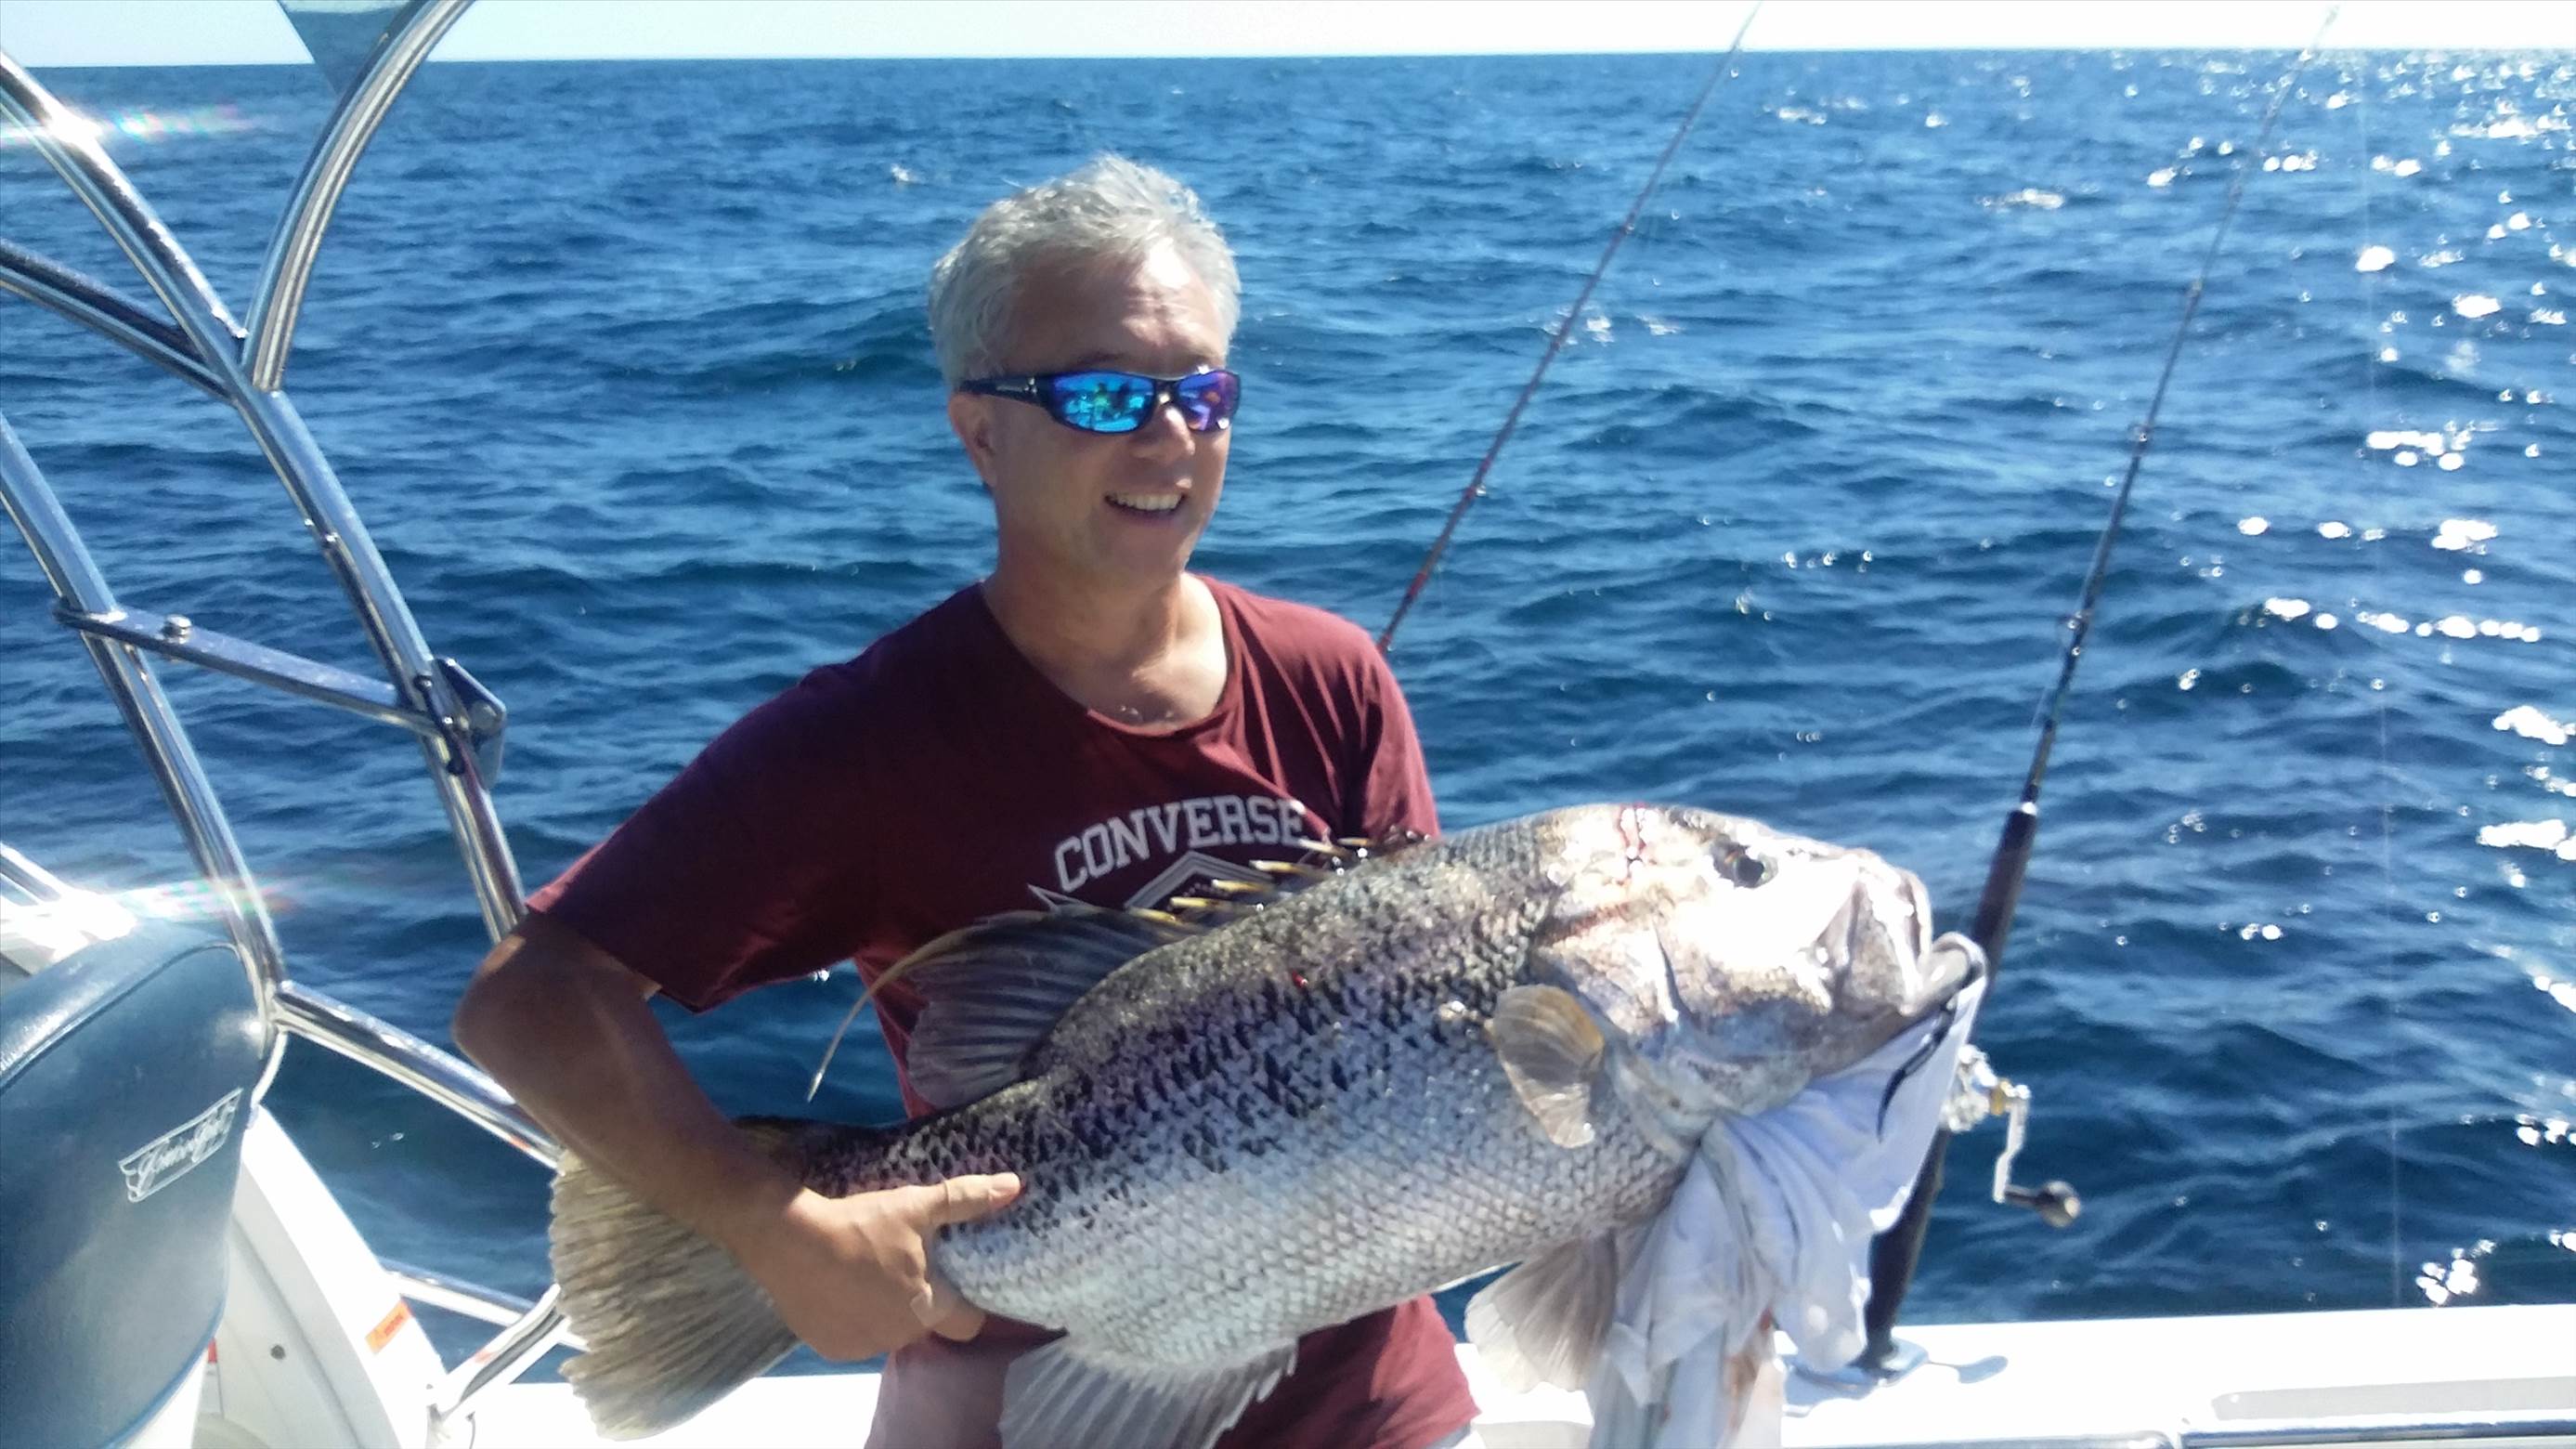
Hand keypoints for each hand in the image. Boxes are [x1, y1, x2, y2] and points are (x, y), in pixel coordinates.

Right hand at [728, 1173, 1022, 1360]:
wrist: (790, 1239)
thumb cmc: (862, 1224)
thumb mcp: (917, 1206)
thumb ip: (966, 1200)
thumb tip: (1015, 1186)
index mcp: (928, 1308)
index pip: (969, 1324)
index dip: (968, 1304)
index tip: (958, 1282)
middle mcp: (900, 1337)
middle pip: (925, 1325)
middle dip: (921, 1302)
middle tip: (906, 1268)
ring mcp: (863, 1346)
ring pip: (888, 1332)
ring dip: (886, 1312)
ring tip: (870, 1276)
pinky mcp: (830, 1348)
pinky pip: (854, 1337)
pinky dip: (853, 1319)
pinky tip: (842, 1290)